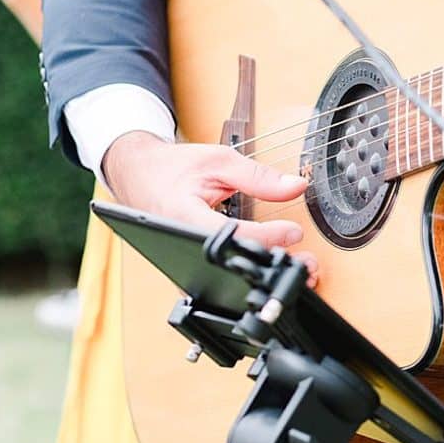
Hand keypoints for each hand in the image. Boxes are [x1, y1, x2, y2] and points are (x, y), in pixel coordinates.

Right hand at [102, 132, 318, 281]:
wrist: (138, 175)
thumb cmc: (172, 169)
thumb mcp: (218, 162)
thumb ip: (258, 177)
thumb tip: (295, 186)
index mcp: (185, 218)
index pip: (234, 236)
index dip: (268, 237)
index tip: (294, 232)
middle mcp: (181, 248)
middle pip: (233, 267)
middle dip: (271, 264)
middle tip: (305, 261)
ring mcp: (181, 263)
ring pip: (227, 280)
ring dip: (261, 273)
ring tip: (292, 263)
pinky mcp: (187, 269)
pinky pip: (219, 278)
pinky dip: (245, 273)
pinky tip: (266, 264)